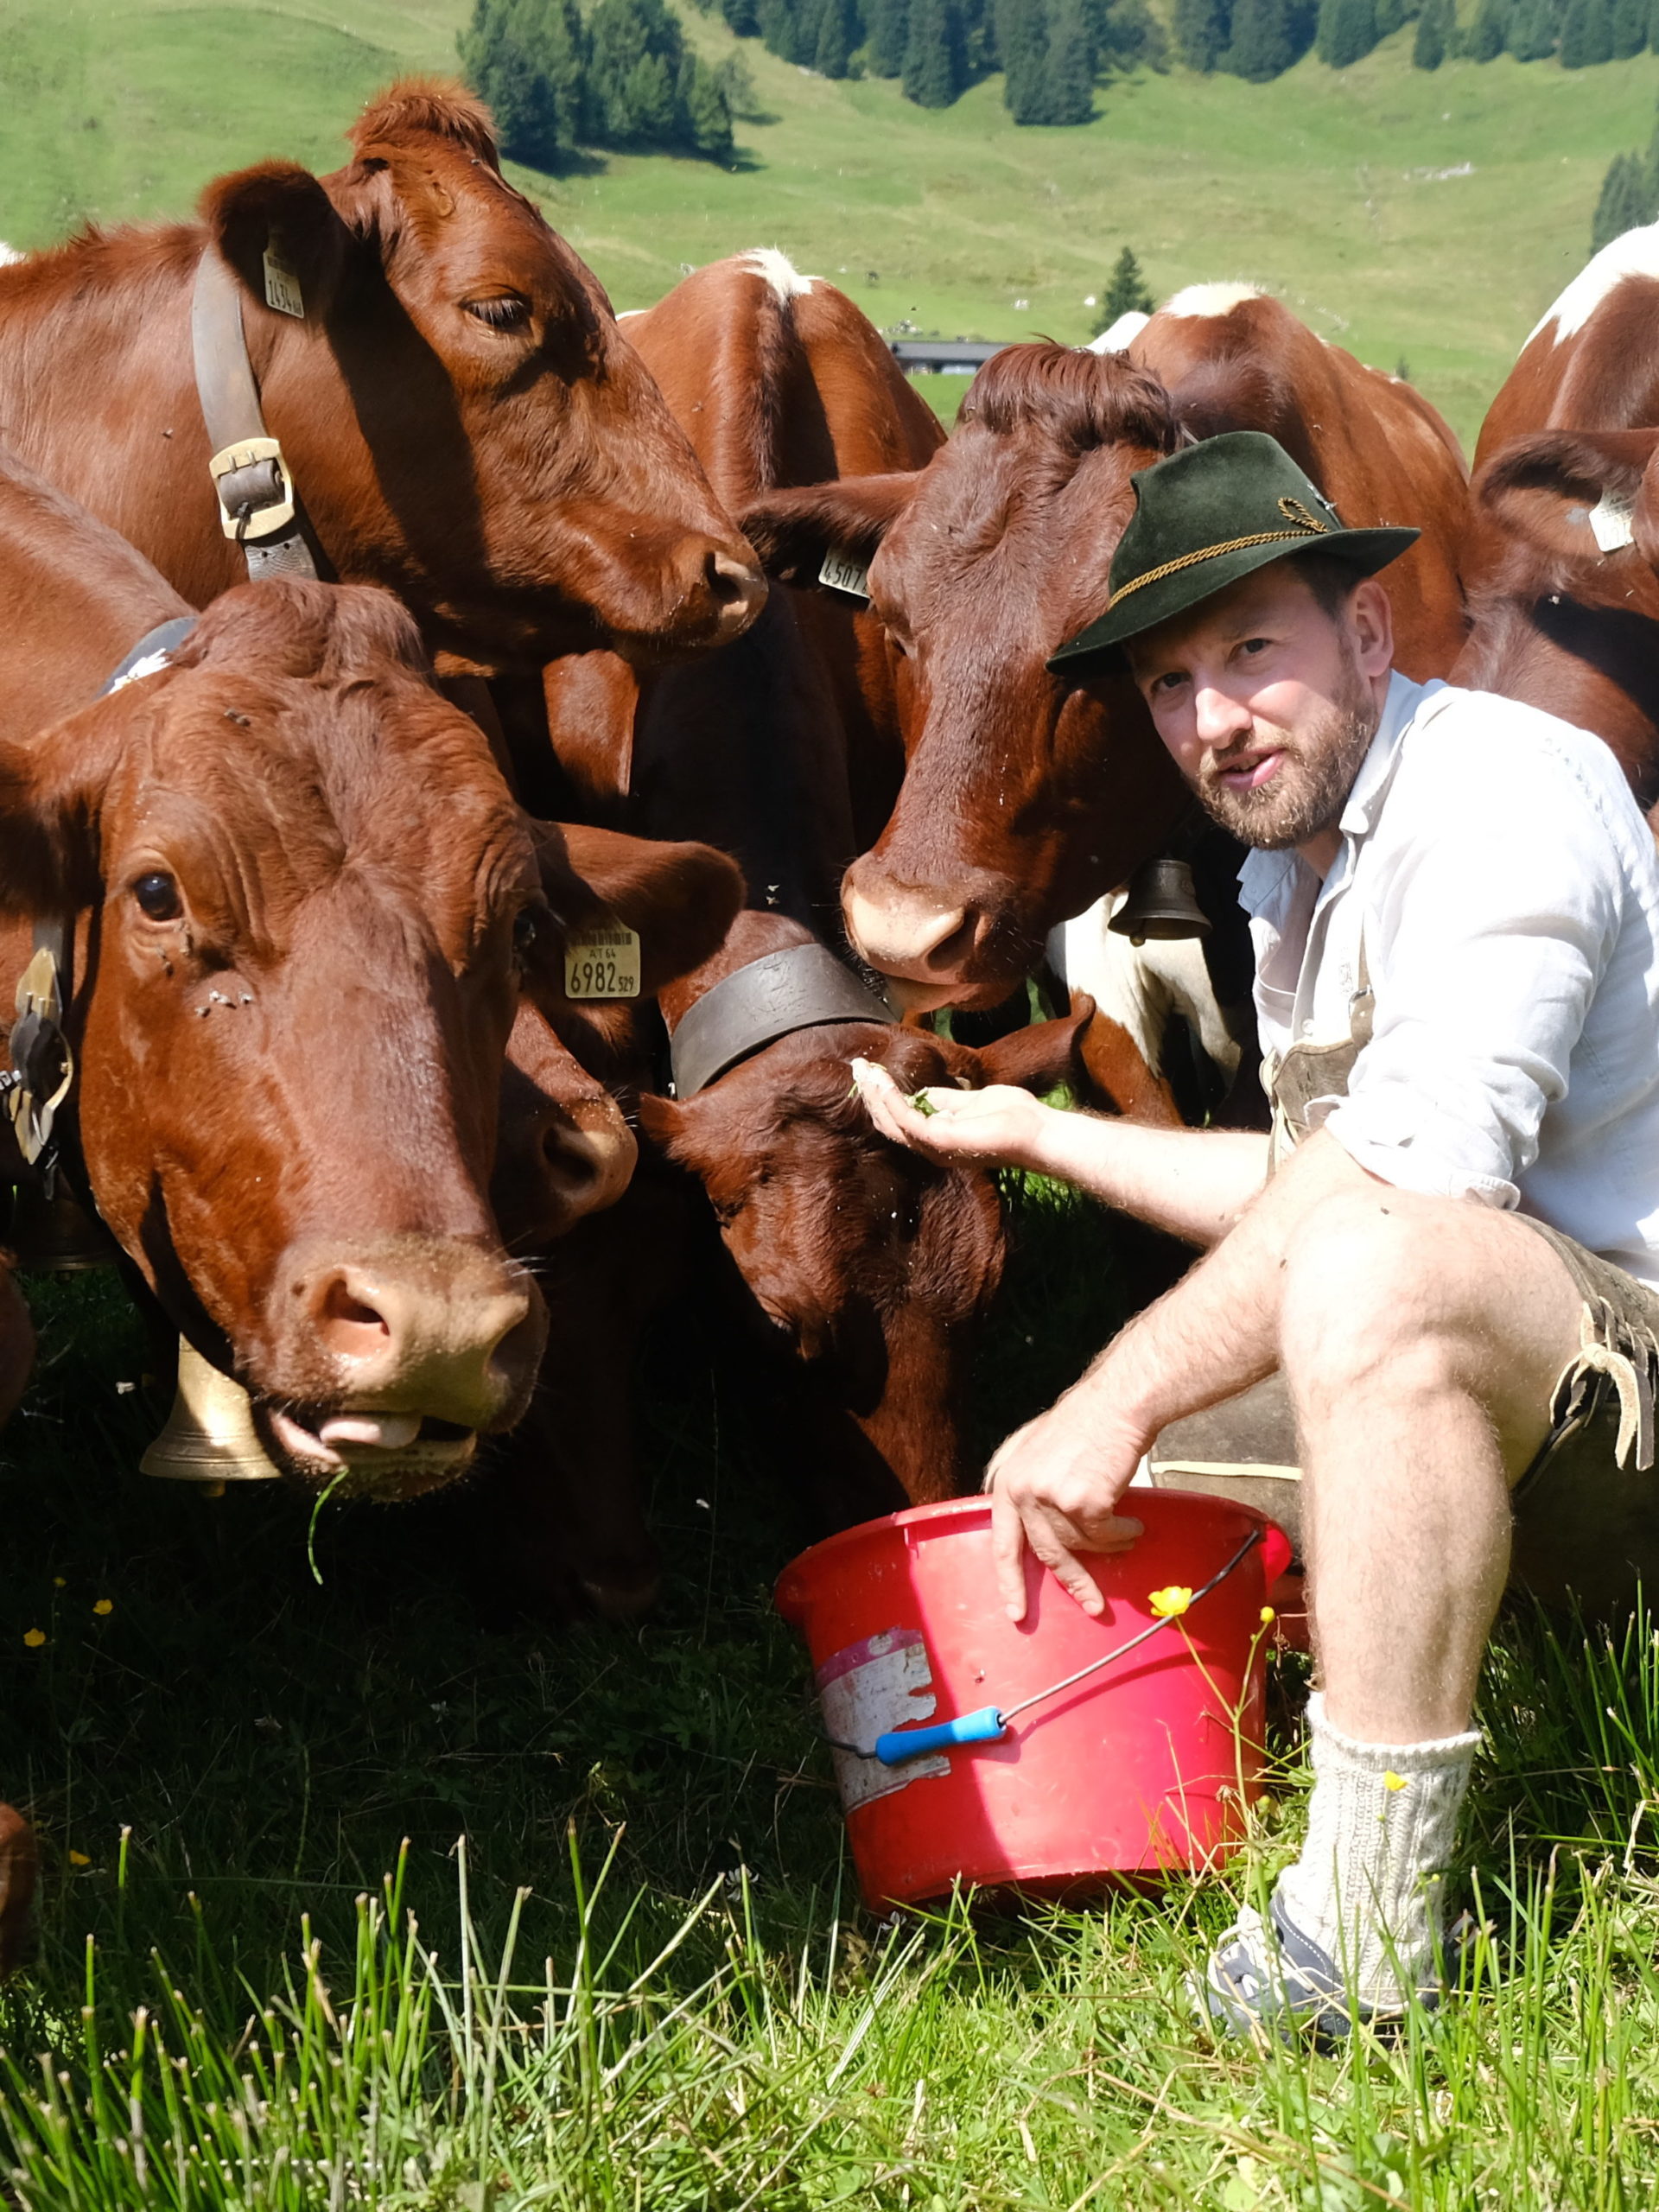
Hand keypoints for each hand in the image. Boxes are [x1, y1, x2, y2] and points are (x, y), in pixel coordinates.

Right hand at [852, 1056, 1046, 1167]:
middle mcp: (932, 1147)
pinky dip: (892, 1100)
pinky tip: (883, 1082)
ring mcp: (935, 1147)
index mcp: (939, 1139)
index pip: (900, 1119)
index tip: (870, 1071)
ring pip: (892, 1123)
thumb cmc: (1014, 1117)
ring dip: (876, 1095)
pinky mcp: (941, 1141)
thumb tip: (920, 1092)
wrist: (1039, 1132)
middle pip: (889, 1123)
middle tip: (858, 1067)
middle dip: (872, 1095)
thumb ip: (945, 1099)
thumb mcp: (972, 1101)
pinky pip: (907, 1120)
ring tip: (865, 1071)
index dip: (883, 1096)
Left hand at [984, 1386, 1146, 1621]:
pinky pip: (1107, 1536)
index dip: (1010, 1581)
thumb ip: (1022, 1480)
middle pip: (1046, 1554)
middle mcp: (1023, 1493)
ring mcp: (1052, 1499)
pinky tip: (1134, 1521)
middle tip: (1093, 1607)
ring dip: (1109, 1545)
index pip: (1003, 1544)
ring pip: (1083, 1545)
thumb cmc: (1083, 1422)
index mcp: (1007, 1482)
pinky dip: (1124, 1533)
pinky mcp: (1084, 1504)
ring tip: (1127, 1531)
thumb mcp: (1033, 1447)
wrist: (1116, 1405)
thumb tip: (1019, 1518)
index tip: (1016, 1612)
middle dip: (1074, 1583)